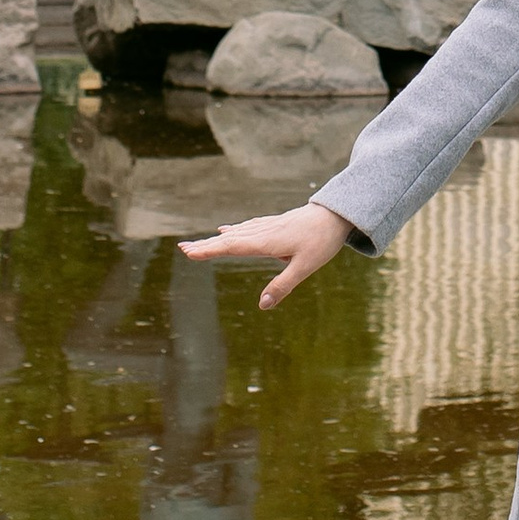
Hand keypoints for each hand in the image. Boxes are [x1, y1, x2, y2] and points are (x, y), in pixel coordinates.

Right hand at [178, 202, 352, 309]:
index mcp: (266, 242)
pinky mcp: (274, 224)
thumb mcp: (305, 267)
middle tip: (182, 249)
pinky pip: (247, 228)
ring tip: (197, 244)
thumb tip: (262, 305)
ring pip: (236, 233)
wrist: (336, 214)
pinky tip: (226, 230)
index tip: (189, 253)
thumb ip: (283, 286)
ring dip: (215, 240)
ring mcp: (268, 226)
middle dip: (205, 245)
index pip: (231, 248)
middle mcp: (263, 232)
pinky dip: (232, 231)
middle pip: (228, 240)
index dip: (209, 251)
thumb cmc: (322, 241)